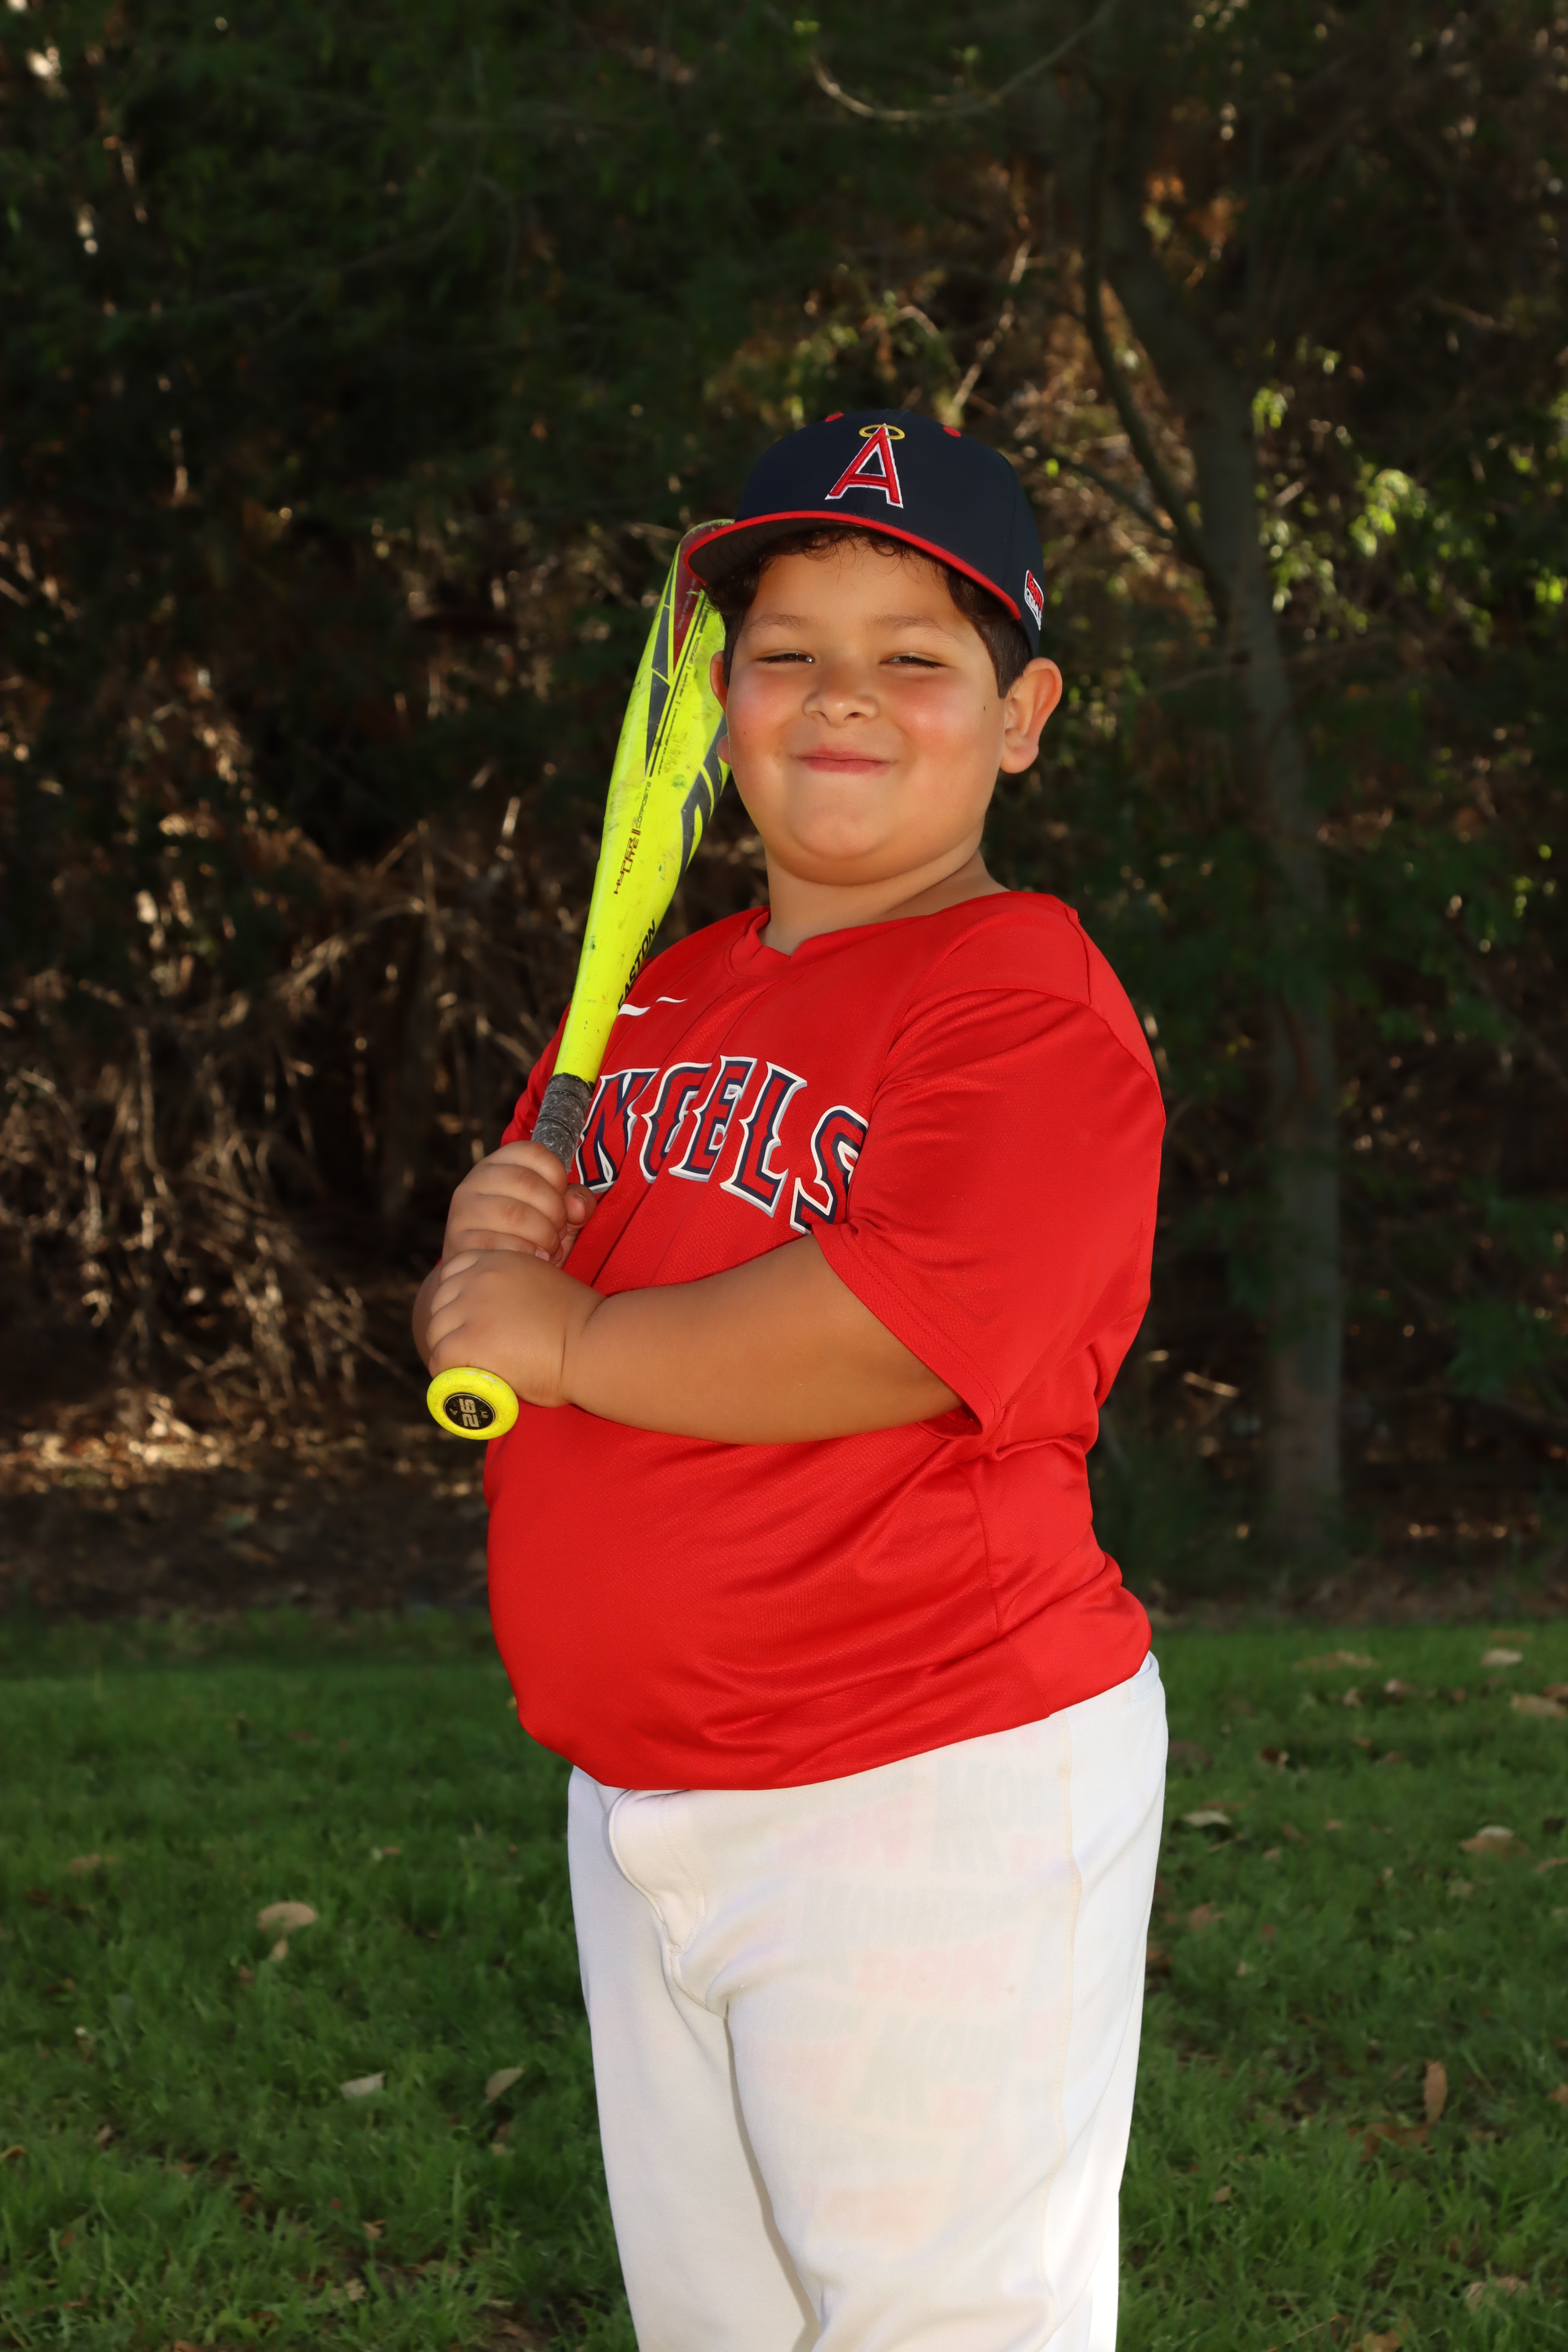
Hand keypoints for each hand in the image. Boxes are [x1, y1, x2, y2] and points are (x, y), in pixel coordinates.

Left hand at [425, 1248, 601, 1409]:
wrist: (595, 1343)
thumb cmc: (582, 1324)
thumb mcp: (543, 1285)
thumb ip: (513, 1291)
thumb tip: (496, 1317)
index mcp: (499, 1260)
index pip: (454, 1270)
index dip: (457, 1297)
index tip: (468, 1319)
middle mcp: (480, 1277)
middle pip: (441, 1301)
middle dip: (451, 1325)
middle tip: (469, 1351)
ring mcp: (471, 1307)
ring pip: (436, 1331)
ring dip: (449, 1350)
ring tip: (469, 1368)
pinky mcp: (467, 1339)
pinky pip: (439, 1357)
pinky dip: (448, 1372)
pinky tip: (465, 1381)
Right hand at [442, 1141, 595, 1269]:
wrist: (488, 1273)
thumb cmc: (527, 1238)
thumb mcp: (556, 1215)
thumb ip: (576, 1204)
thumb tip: (578, 1206)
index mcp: (499, 1163)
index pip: (534, 1152)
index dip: (558, 1176)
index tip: (563, 1200)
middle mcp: (475, 1180)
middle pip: (527, 1183)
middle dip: (555, 1213)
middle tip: (559, 1233)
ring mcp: (464, 1210)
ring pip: (514, 1214)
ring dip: (543, 1236)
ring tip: (549, 1249)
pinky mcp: (458, 1241)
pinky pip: (499, 1245)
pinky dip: (526, 1255)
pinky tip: (533, 1260)